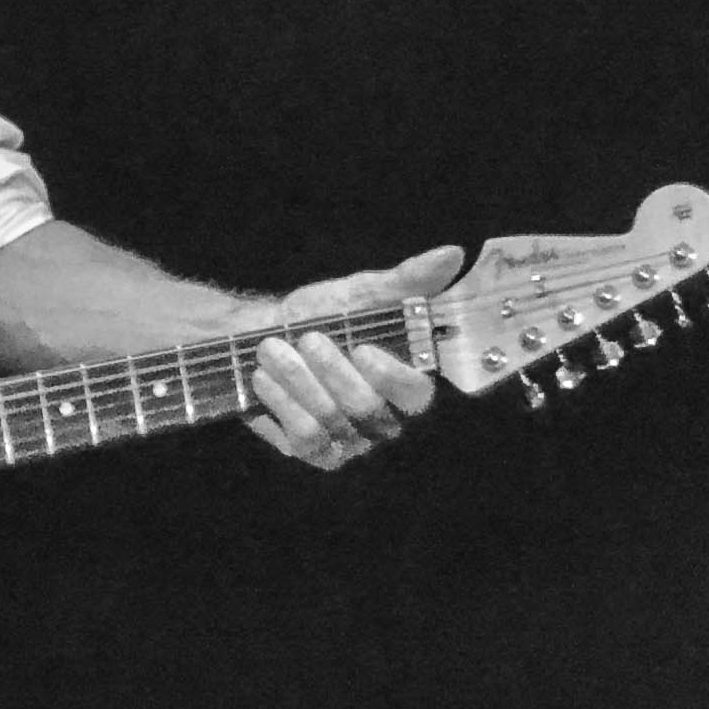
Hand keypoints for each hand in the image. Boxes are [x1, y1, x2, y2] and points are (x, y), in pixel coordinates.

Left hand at [243, 244, 456, 468]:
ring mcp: (350, 441)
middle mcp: (383, 418)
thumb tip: (451, 254)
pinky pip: (304, 438)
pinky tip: (265, 380)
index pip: (417, 394)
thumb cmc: (319, 316)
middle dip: (329, 369)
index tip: (361, 347)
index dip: (391, 376)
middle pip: (367, 407)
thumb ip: (406, 281)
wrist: (257, 339)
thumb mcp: (360, 293)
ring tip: (271, 350)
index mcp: (404, 381)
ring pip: (331, 420)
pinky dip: (281, 402)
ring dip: (295, 379)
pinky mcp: (315, 454)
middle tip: (305, 339)